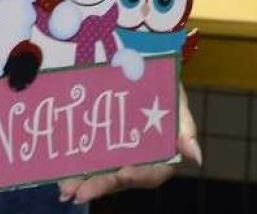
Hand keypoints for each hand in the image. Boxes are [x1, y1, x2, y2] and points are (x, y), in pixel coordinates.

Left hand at [57, 87, 200, 204]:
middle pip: (122, 178)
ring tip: (66, 190)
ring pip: (103, 174)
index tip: (122, 172)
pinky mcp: (102, 147)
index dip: (138, 175)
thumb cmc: (163, 84)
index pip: (152, 172)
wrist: (140, 62)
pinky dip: (76, 172)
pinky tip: (61, 177)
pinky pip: (90, 163)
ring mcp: (119, 154)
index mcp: (162, 152)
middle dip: (102, 185)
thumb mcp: (176, 99)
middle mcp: (140, 158)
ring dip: (85, 184)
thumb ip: (185, 127)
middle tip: (81, 193)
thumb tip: (196, 157)